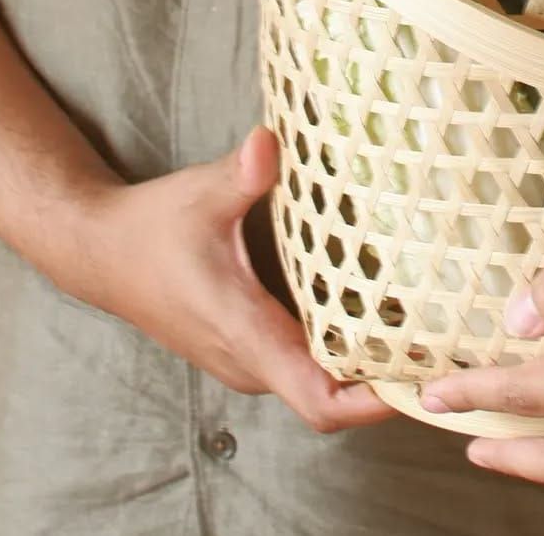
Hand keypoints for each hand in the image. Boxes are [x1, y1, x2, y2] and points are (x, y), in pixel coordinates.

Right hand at [59, 127, 392, 432]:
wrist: (99, 253)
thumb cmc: (152, 227)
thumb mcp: (201, 194)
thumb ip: (241, 175)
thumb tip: (268, 144)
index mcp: (245, 332)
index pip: (319, 399)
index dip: (374, 400)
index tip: (423, 377)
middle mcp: (250, 361)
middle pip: (332, 398)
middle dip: (387, 379)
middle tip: (444, 339)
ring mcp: (247, 360)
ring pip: (319, 384)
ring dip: (366, 367)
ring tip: (422, 327)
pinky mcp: (245, 348)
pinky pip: (304, 367)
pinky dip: (342, 353)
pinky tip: (374, 313)